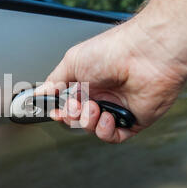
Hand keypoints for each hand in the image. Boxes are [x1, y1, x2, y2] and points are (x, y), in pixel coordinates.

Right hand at [35, 18, 186, 142]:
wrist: (147, 55)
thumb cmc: (113, 51)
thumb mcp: (73, 61)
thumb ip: (54, 80)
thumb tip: (40, 93)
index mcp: (88, 81)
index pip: (69, 103)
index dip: (61, 111)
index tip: (56, 112)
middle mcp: (103, 94)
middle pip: (79, 119)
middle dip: (73, 116)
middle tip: (76, 106)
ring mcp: (118, 107)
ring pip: (94, 129)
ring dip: (89, 122)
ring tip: (95, 109)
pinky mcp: (134, 119)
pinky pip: (114, 136)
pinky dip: (106, 131)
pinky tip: (108, 117)